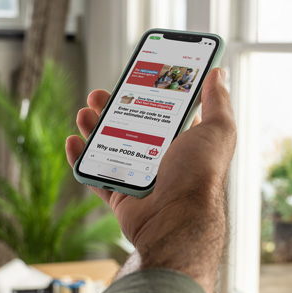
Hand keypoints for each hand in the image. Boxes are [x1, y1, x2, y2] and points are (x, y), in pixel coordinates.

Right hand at [65, 68, 235, 292]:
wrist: (177, 220)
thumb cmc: (200, 175)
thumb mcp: (218, 129)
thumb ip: (218, 101)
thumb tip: (218, 72)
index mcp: (184, 142)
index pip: (163, 111)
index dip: (147, 93)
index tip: (132, 76)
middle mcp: (161, 159)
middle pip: (130, 126)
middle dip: (112, 107)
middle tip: (98, 94)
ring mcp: (138, 179)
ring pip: (109, 148)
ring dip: (93, 128)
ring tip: (84, 112)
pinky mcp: (120, 197)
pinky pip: (94, 175)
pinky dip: (80, 158)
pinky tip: (73, 141)